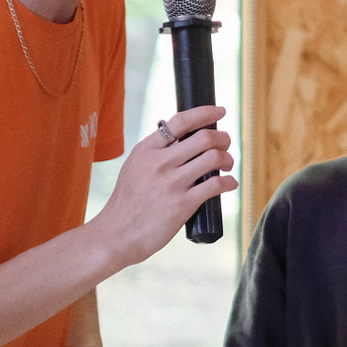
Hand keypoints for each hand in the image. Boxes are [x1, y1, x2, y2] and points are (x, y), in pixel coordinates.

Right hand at [89, 106, 236, 267]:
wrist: (116, 235)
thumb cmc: (127, 203)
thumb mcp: (134, 168)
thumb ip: (156, 153)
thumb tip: (184, 139)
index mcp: (146, 150)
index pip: (180, 121)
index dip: (205, 113)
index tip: (220, 111)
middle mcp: (159, 163)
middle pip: (204, 138)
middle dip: (223, 138)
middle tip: (226, 144)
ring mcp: (172, 183)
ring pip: (214, 158)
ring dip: (228, 159)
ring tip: (228, 165)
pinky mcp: (183, 204)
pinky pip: (216, 185)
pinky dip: (229, 182)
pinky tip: (231, 184)